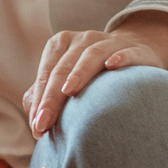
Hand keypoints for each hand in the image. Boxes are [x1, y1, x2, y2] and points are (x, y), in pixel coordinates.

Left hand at [22, 10, 167, 138]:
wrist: (133, 51)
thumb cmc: (92, 73)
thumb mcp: (66, 79)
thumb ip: (46, 94)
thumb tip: (33, 115)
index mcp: (61, 45)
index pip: (46, 74)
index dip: (39, 100)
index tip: (36, 128)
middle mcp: (82, 40)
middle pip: (63, 68)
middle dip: (51, 98)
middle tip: (44, 124)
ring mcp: (108, 42)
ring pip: (91, 56)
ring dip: (78, 74)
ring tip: (68, 92)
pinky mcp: (135, 49)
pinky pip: (127, 52)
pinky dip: (120, 58)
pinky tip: (112, 66)